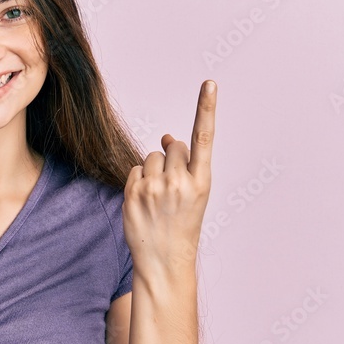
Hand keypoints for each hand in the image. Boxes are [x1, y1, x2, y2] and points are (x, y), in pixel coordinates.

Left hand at [123, 79, 216, 275]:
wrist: (164, 259)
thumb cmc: (181, 223)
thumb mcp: (192, 194)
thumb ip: (184, 163)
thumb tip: (166, 135)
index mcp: (202, 181)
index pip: (204, 138)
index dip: (207, 108)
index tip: (210, 84)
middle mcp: (180, 182)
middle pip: (173, 146)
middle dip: (171, 158)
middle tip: (173, 188)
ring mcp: (155, 188)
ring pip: (152, 156)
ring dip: (154, 170)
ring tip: (158, 197)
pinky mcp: (133, 193)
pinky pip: (135, 169)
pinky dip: (139, 181)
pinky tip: (145, 201)